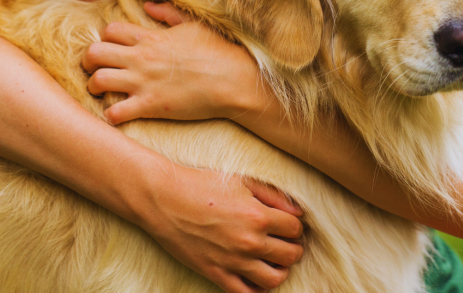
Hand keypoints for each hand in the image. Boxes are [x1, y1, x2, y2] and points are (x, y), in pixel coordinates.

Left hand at [82, 2, 263, 124]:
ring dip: (94, 88)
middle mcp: (141, 58)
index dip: (105, 39)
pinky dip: (110, 115)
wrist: (233, 80)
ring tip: (101, 92)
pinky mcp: (150, 106)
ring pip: (97, 81)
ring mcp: (143, 82)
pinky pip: (115, 112)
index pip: (109, 31)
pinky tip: (118, 114)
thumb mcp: (194, 25)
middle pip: (93, 53)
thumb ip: (169, 13)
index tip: (112, 48)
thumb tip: (149, 5)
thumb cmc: (218, 51)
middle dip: (88, 62)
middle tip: (95, 69)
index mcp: (150, 37)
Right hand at [132, 161, 304, 291]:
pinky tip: (254, 276)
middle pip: (291, 255)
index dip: (294, 226)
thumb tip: (299, 212)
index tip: (286, 224)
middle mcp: (249, 241)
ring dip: (279, 270)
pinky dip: (256, 289)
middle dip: (292, 248)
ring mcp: (232, 261)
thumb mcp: (242, 181)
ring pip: (274, 279)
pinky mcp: (215, 273)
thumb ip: (274, 196)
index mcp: (258, 215)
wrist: (164, 199)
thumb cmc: (202, 185)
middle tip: (283, 242)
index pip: (295, 228)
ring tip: (272, 261)